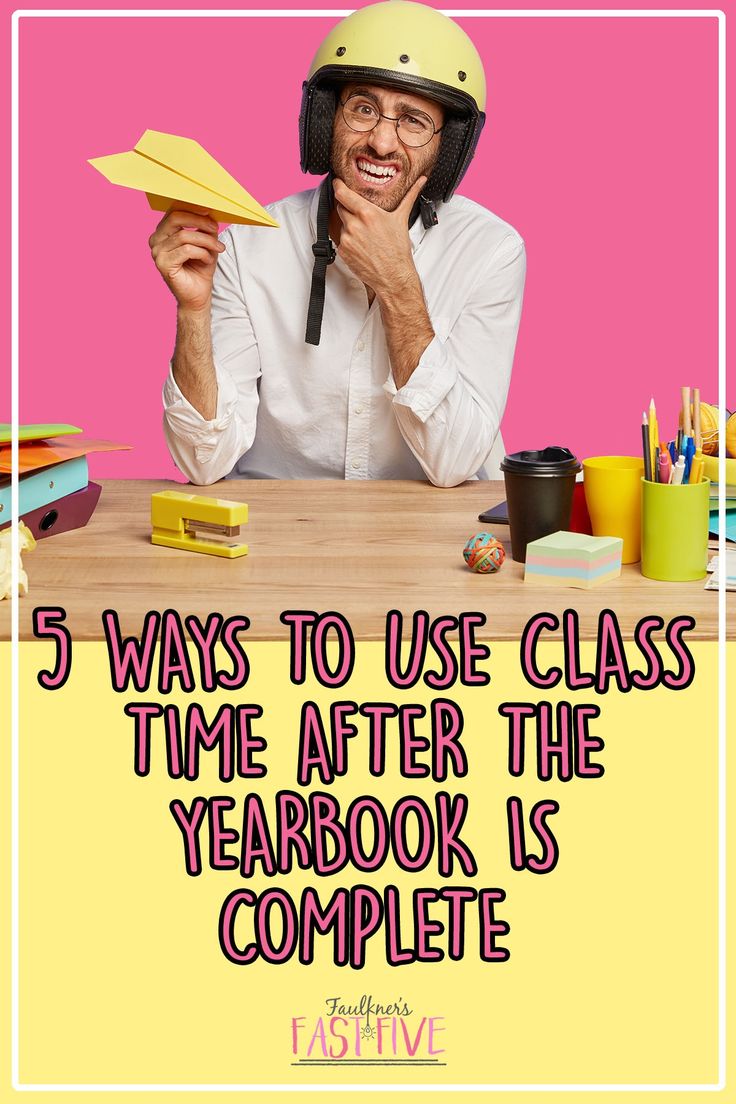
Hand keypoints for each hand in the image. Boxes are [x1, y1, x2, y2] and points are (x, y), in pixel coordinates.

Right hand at [149, 208, 224, 311]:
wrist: (198, 296)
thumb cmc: (200, 269)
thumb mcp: (205, 243)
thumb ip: (204, 227)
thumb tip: (209, 210)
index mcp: (163, 232)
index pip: (174, 211)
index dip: (191, 207)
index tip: (209, 208)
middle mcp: (156, 240)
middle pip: (176, 218)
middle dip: (199, 221)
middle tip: (215, 228)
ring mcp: (157, 252)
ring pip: (184, 236)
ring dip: (205, 241)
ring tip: (217, 249)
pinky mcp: (162, 264)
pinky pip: (186, 250)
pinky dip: (201, 253)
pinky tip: (208, 260)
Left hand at [332, 175, 426, 296]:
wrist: (393, 275)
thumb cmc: (397, 249)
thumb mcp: (402, 218)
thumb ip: (410, 196)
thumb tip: (420, 181)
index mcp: (367, 213)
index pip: (342, 193)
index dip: (338, 186)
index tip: (338, 183)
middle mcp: (354, 225)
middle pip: (340, 207)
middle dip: (348, 208)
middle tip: (360, 216)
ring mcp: (347, 239)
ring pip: (342, 225)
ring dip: (349, 226)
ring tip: (365, 235)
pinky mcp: (343, 251)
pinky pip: (341, 240)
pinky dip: (349, 241)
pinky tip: (361, 246)